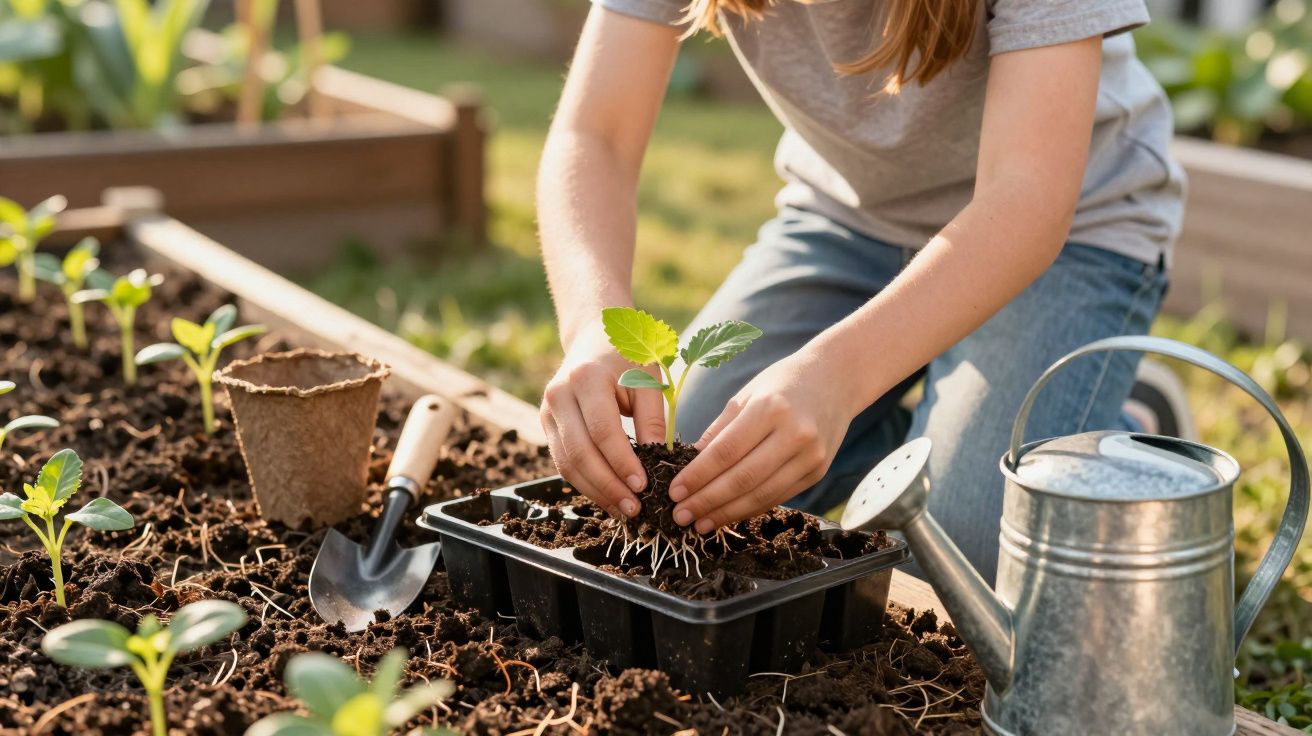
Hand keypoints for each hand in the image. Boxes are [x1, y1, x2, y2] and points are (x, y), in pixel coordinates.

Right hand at [540, 324, 664, 517]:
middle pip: (580, 452)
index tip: (643, 486)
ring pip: (567, 463)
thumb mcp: (649, 380)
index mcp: (586, 378)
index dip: (621, 462)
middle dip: (607, 485)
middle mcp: (559, 395)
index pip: (603, 431)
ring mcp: (547, 411)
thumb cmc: (628, 359)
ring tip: (623, 510)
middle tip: (634, 508)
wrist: (593, 339)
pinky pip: (563, 462)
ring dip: (595, 491)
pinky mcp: (546, 425)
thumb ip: (653, 419)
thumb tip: (659, 461)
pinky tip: (608, 497)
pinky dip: (586, 483)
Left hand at [668, 349, 856, 532]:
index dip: (697, 476)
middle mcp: (794, 434)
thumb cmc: (783, 383)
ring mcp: (810, 456)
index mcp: (770, 408)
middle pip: (743, 478)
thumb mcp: (746, 395)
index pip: (725, 451)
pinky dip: (750, 508)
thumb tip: (689, 465)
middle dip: (707, 501)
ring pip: (761, 494)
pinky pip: (778, 496)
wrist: (836, 380)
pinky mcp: (817, 472)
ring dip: (727, 513)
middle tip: (681, 515)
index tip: (675, 492)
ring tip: (700, 524)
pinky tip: (728, 514)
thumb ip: (718, 431)